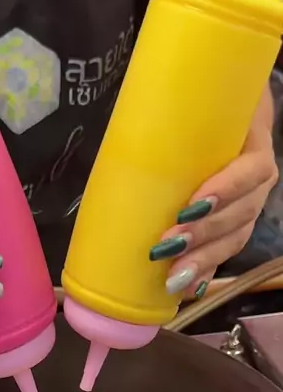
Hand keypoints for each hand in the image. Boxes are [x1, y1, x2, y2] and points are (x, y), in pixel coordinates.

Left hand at [149, 121, 278, 299]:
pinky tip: (185, 290)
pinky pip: (221, 253)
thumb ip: (177, 109)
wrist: (220, 110)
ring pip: (234, 238)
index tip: (193, 204)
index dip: (227, 190)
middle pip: (242, 214)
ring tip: (173, 277)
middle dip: (204, 233)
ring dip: (203, 260)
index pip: (252, 171)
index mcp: (254, 144)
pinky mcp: (230, 226)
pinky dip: (203, 273)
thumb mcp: (198, 102)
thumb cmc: (202, 104)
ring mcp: (246, 206)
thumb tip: (134, 118)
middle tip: (169, 245)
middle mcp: (256, 181)